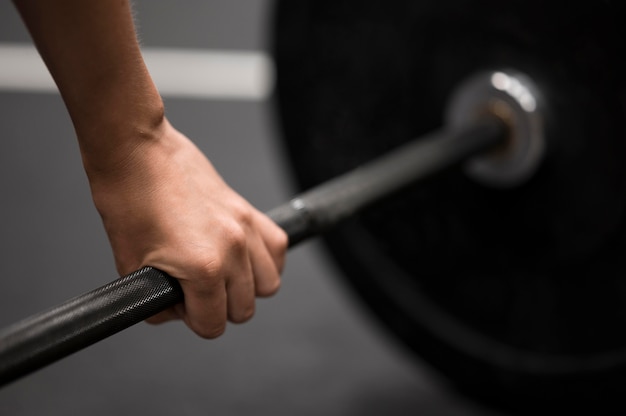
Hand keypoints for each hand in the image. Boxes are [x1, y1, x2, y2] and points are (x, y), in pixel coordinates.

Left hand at [86, 118, 287, 337]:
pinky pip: (277, 247)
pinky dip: (265, 261)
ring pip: (268, 284)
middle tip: (193, 290)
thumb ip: (158, 301)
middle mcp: (233, 248)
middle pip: (244, 309)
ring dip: (245, 288)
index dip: (192, 320)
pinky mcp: (248, 210)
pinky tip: (241, 257)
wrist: (137, 152)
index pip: (212, 325)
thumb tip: (175, 311)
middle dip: (218, 308)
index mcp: (203, 267)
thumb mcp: (129, 266)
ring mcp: (245, 228)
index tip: (179, 304)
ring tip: (219, 275)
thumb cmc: (128, 198)